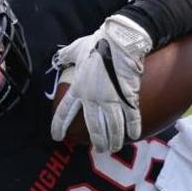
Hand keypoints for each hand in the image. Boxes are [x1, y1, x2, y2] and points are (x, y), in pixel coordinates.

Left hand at [51, 15, 152, 152]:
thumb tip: (59, 57)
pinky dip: (132, 128)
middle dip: (96, 140)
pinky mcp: (128, 97)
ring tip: (113, 148)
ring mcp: (111, 99)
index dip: (59, 126)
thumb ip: (67, 55)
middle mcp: (93, 98)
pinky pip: (131, 117)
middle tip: (98, 150)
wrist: (120, 40)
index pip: (65, 111)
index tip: (57, 137)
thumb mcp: (76, 48)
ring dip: (113, 140)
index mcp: (78, 88)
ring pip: (112, 126)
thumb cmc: (97, 43)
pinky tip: (133, 136)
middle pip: (93, 126)